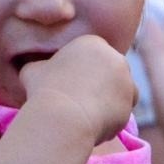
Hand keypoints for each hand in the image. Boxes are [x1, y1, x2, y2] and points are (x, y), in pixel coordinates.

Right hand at [20, 35, 135, 145]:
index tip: (72, 86)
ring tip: (90, 112)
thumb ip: (39, 66)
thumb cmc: (44, 90)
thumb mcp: (32, 71)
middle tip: (82, 100)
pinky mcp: (131, 100)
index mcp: (92, 43)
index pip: (93, 57)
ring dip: (110, 98)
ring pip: (121, 88)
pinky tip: (98, 121)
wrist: (63, 115)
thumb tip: (35, 69)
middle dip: (101, 83)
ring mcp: (126, 78)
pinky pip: (125, 107)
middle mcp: (114, 56)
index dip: (83, 73)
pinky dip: (115, 114)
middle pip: (110, 70)